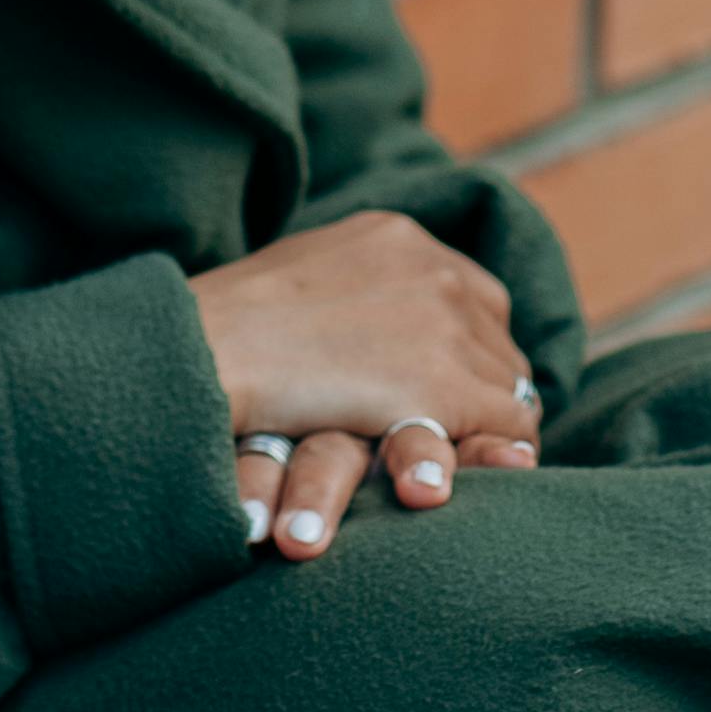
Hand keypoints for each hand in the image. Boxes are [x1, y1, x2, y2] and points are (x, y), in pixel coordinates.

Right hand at [185, 212, 543, 565]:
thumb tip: (361, 325)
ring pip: (506, 383)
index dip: (463, 346)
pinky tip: (476, 475)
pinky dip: (498, 452)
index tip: (449, 385)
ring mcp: (444, 322)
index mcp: (394, 236)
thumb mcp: (297, 286)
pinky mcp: (445, 381)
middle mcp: (431, 267)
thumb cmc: (221, 334)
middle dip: (482, 387)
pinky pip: (508, 423)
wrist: (201, 357)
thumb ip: (346, 295)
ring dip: (488, 425)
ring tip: (471, 461)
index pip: (468, 293)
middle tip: (466, 434)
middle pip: (495, 339)